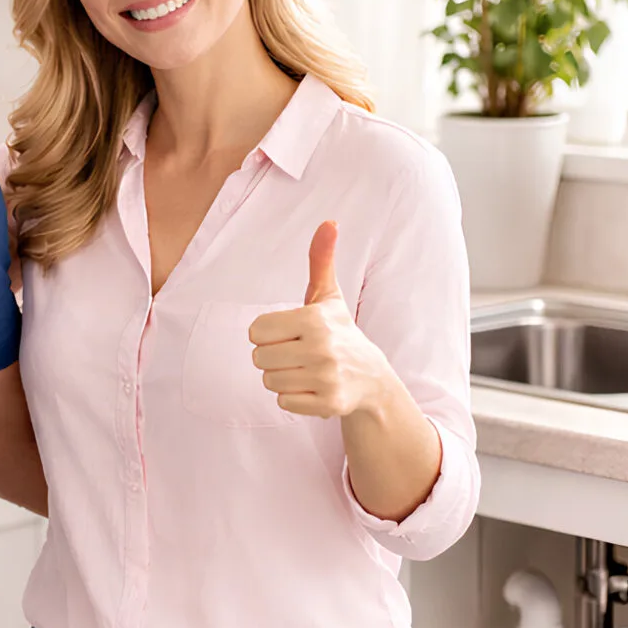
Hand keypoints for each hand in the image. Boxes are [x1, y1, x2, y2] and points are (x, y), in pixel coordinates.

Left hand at [248, 222, 397, 419]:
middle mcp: (322, 348)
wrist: (371, 377)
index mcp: (315, 319)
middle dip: (273, 357)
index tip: (290, 333)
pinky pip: (283, 403)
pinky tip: (313, 387)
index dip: (268, 333)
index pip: (256, 331)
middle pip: (259, 358)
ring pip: (269, 382)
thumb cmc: (339, 331)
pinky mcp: (329, 404)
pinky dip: (293, 398)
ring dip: (282, 378)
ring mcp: (327, 378)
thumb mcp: (328, 296)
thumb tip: (329, 222)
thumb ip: (321, 260)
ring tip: (305, 370)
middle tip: (297, 353)